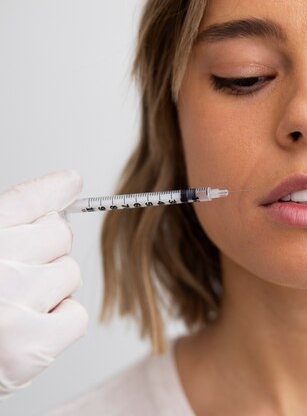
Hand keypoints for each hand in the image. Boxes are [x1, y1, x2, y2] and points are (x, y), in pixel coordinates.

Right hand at [0, 171, 87, 400]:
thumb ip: (8, 229)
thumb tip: (65, 190)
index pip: (24, 202)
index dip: (53, 190)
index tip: (71, 182)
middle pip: (59, 235)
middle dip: (48, 252)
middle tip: (17, 277)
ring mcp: (14, 307)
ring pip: (70, 274)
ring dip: (53, 289)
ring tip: (15, 308)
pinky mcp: (31, 348)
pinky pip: (76, 315)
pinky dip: (60, 323)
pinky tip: (29, 331)